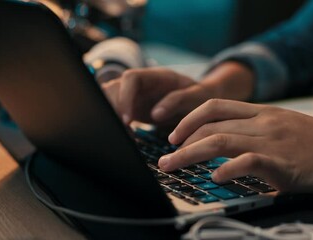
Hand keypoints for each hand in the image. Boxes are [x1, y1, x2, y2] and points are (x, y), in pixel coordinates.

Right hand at [101, 68, 217, 126]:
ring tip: (125, 135)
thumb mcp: (197, 97)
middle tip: (123, 131)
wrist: (202, 100)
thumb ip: (178, 101)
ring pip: (110, 98)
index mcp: (157, 76)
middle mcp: (142, 83)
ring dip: (112, 116)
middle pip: (114, 87)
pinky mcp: (132, 107)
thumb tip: (156, 113)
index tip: (128, 119)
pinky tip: (127, 135)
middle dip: (113, 109)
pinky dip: (117, 122)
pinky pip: (116, 111)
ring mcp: (135, 94)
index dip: (125, 97)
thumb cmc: (201, 97)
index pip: (130, 78)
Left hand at [159, 99, 312, 194]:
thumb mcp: (285, 129)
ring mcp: (272, 141)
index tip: (174, 135)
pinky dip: (226, 169)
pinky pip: (246, 161)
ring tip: (171, 167)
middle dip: (181, 141)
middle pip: (210, 124)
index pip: (215, 106)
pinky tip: (215, 178)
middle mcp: (263, 122)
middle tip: (164, 158)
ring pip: (220, 140)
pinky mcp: (283, 163)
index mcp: (262, 113)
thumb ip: (258, 135)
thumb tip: (229, 153)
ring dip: (189, 154)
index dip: (188, 118)